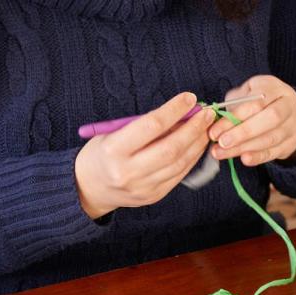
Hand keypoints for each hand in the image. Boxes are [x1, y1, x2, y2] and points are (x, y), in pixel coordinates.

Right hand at [75, 92, 215, 218]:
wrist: (89, 187)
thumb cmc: (102, 153)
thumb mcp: (112, 133)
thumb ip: (144, 125)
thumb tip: (180, 113)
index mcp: (114, 150)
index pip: (151, 126)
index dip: (174, 110)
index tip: (189, 98)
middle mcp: (129, 171)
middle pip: (171, 147)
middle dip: (193, 128)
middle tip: (206, 113)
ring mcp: (143, 187)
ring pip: (180, 163)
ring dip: (197, 143)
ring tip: (206, 127)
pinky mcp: (154, 196)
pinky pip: (179, 175)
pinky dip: (192, 158)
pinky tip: (197, 144)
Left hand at [208, 75, 295, 166]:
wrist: (286, 113)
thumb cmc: (259, 101)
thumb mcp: (247, 93)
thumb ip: (233, 104)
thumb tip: (213, 118)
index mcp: (274, 88)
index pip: (255, 103)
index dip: (234, 118)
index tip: (214, 130)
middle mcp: (288, 105)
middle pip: (269, 119)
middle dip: (243, 132)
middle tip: (222, 143)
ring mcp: (292, 125)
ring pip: (270, 138)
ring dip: (245, 147)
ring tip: (223, 153)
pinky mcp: (291, 143)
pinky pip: (275, 152)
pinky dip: (258, 157)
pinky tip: (244, 159)